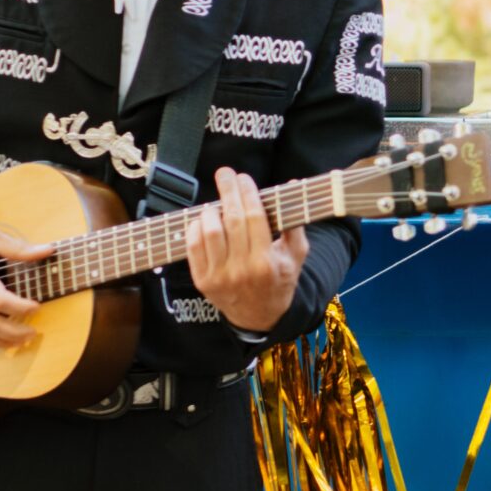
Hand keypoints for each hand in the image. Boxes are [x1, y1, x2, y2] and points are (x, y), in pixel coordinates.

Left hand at [186, 168, 309, 333]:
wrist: (260, 316)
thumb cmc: (280, 279)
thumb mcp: (297, 256)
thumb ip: (295, 223)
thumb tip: (291, 186)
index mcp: (267, 262)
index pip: (254, 218)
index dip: (247, 193)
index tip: (244, 178)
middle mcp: (242, 270)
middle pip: (232, 220)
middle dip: (228, 191)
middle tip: (225, 174)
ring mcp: (220, 276)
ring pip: (210, 232)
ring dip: (211, 211)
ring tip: (217, 204)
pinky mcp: (203, 281)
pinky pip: (193, 247)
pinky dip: (196, 229)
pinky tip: (204, 221)